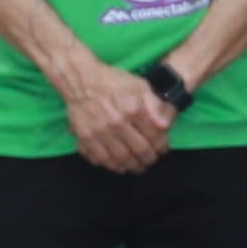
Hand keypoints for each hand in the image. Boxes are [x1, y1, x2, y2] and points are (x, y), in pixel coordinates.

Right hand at [60, 57, 173, 174]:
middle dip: (148, 159)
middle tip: (151, 161)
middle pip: (138, 150)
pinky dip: (111, 165)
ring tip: (137, 167)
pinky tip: (118, 166)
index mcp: (133, 110)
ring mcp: (99, 131)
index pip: (153, 136)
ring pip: (120, 158)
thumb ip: (155, 105)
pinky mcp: (85, 137)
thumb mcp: (140, 85)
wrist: (82, 80)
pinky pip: (100, 158)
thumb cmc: (113, 81)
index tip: (162, 150)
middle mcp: (116, 122)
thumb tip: (164, 125)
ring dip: (131, 166)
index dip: (161, 146)